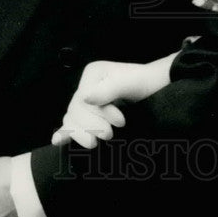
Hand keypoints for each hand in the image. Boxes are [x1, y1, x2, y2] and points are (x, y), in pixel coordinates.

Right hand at [51, 57, 175, 147]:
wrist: (159, 88)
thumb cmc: (146, 83)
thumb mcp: (131, 83)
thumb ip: (110, 90)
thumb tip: (85, 99)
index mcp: (93, 74)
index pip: (82, 99)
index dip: (97, 114)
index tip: (121, 121)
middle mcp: (86, 87)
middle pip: (75, 111)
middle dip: (91, 125)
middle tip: (110, 134)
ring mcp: (87, 102)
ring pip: (71, 119)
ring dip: (81, 132)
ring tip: (95, 142)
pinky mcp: (90, 116)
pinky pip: (72, 124)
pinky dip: (65, 132)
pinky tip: (58, 141)